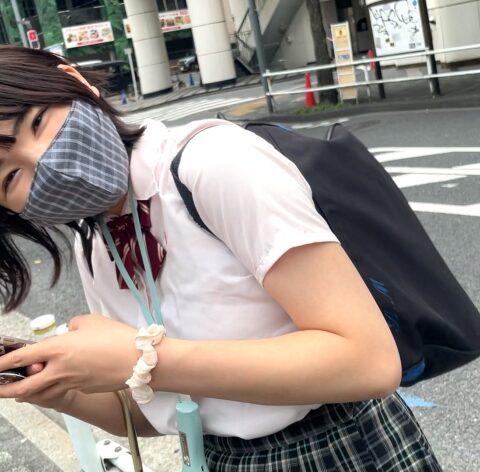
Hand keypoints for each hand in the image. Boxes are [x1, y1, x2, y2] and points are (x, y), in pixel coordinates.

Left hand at [0, 315, 138, 402]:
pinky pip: (67, 387)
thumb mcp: (92, 321)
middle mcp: (61, 369)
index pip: (23, 358)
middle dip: (7, 389)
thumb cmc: (117, 337)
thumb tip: (70, 331)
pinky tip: (65, 377)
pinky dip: (59, 385)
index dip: (4, 363)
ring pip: (44, 392)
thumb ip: (74, 324)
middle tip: (0, 388)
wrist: (139, 359)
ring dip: (30, 391)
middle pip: (26, 387)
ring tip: (24, 388)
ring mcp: (73, 383)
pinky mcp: (85, 388)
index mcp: (59, 349)